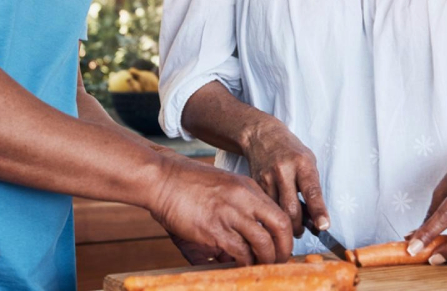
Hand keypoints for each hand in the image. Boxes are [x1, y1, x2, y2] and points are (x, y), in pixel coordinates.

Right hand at [147, 155, 293, 264]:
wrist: (161, 178)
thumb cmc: (186, 183)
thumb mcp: (221, 186)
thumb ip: (238, 206)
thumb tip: (245, 234)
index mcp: (247, 187)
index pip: (279, 212)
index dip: (285, 234)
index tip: (281, 246)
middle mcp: (244, 198)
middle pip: (280, 226)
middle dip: (284, 249)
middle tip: (279, 261)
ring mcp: (230, 213)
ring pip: (263, 243)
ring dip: (266, 260)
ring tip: (260, 267)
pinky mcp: (214, 229)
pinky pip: (240, 252)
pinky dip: (244, 263)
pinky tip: (240, 266)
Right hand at [241, 118, 328, 237]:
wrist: (262, 136)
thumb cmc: (291, 152)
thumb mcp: (308, 162)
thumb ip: (312, 188)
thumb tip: (315, 219)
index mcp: (302, 163)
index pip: (312, 191)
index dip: (318, 211)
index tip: (323, 226)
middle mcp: (284, 170)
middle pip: (291, 208)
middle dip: (298, 227)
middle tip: (301, 232)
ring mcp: (267, 177)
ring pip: (276, 211)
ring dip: (284, 224)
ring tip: (289, 226)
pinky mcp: (255, 184)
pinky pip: (265, 207)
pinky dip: (271, 215)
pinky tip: (274, 215)